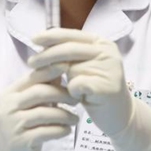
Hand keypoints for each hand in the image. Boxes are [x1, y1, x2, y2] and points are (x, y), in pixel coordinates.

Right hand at [0, 64, 78, 150]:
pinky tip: (67, 130)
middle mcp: (8, 107)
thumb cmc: (20, 126)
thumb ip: (41, 89)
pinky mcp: (20, 142)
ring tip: (75, 119)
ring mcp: (13, 125)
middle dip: (62, 94)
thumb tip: (61, 66)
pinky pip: (46, 132)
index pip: (32, 77)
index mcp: (10, 94)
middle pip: (40, 92)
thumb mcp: (27, 106)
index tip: (69, 67)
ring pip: (44, 113)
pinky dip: (60, 130)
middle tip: (77, 99)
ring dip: (65, 115)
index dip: (51, 70)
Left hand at [29, 28, 150, 150]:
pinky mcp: (108, 86)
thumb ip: (69, 54)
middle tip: (31, 63)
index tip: (34, 38)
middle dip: (47, 56)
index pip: (73, 35)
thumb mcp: (83, 66)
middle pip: (69, 49)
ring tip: (73, 89)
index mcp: (102, 43)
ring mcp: (110, 68)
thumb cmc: (96, 90)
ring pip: (71, 69)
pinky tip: (79, 98)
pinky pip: (76, 85)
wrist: (119, 115)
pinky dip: (72, 93)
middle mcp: (108, 52)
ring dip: (64, 81)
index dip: (52, 36)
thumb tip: (42, 42)